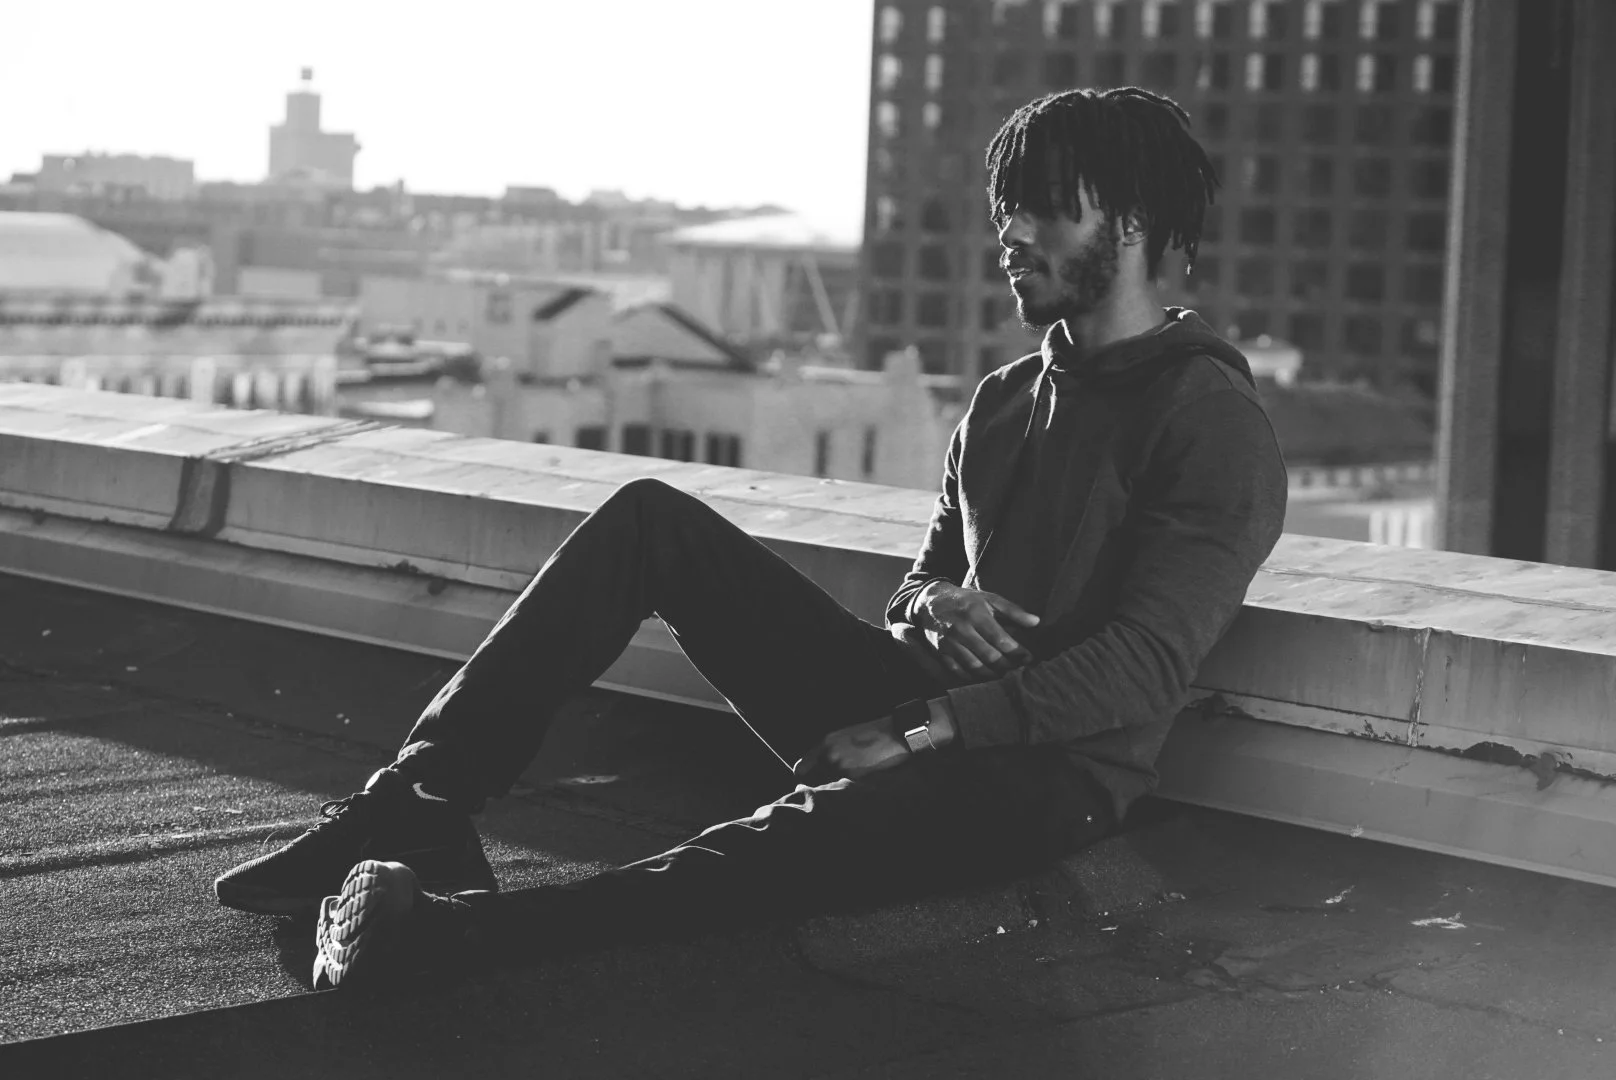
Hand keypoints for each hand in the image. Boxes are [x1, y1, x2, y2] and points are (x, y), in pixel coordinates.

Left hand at [793, 715, 910, 784]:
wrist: (894, 735)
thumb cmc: (871, 735)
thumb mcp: (845, 737)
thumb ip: (829, 752)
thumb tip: (819, 770)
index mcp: (825, 743)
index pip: (801, 768)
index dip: (802, 778)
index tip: (804, 784)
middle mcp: (829, 755)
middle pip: (816, 780)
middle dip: (823, 784)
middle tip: (836, 782)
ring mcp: (841, 767)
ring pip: (832, 785)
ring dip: (839, 786)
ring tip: (856, 776)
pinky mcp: (854, 777)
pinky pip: (846, 788)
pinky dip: (852, 786)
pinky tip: (864, 776)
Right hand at [914, 581, 1038, 682]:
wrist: (931, 602)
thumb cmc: (966, 601)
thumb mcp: (990, 599)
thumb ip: (1013, 611)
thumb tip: (1036, 622)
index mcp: (976, 614)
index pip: (1001, 639)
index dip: (1018, 652)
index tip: (1029, 657)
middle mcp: (962, 629)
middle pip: (990, 656)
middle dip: (1007, 666)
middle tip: (1018, 668)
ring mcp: (950, 643)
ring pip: (975, 666)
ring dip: (993, 674)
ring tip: (1004, 673)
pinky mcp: (941, 652)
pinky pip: (958, 671)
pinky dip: (973, 677)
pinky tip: (984, 676)